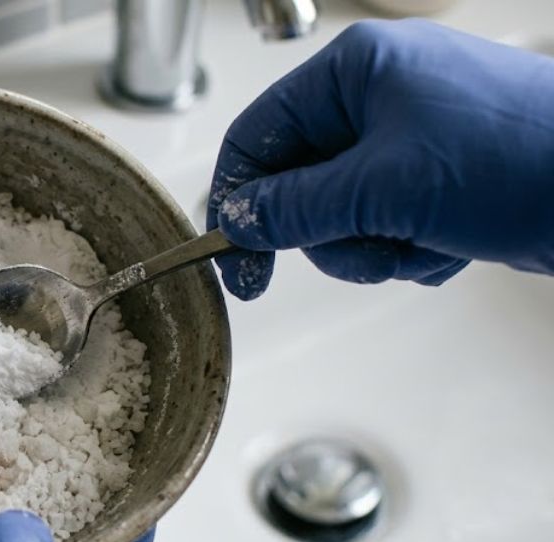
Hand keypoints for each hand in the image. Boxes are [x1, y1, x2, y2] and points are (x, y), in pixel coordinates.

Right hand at [208, 19, 553, 299]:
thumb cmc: (517, 159)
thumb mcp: (382, 188)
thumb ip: (295, 208)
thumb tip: (239, 221)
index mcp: (355, 71)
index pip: (258, 134)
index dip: (238, 201)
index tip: (235, 261)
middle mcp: (379, 98)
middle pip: (298, 184)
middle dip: (329, 232)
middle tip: (363, 248)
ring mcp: (412, 140)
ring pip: (341, 216)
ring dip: (373, 248)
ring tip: (420, 245)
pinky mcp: (440, 180)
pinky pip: (386, 228)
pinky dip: (410, 251)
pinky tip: (451, 246)